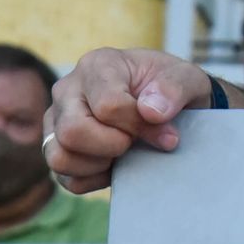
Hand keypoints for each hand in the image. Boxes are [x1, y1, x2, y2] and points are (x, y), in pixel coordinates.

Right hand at [43, 48, 212, 193]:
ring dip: (100, 163)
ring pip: (59, 157)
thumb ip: (175, 88)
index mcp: (98, 64)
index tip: (167, 133)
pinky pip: (66, 179)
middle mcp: (68, 90)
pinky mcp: (55, 149)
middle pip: (72, 131)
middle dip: (114, 145)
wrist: (166, 104)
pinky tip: (116, 164)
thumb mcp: (188, 78)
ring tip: (126, 151)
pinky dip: (94, 179)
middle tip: (138, 141)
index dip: (139, 126)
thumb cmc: (172, 88)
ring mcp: (56, 121)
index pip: (107, 105)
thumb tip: (151, 112)